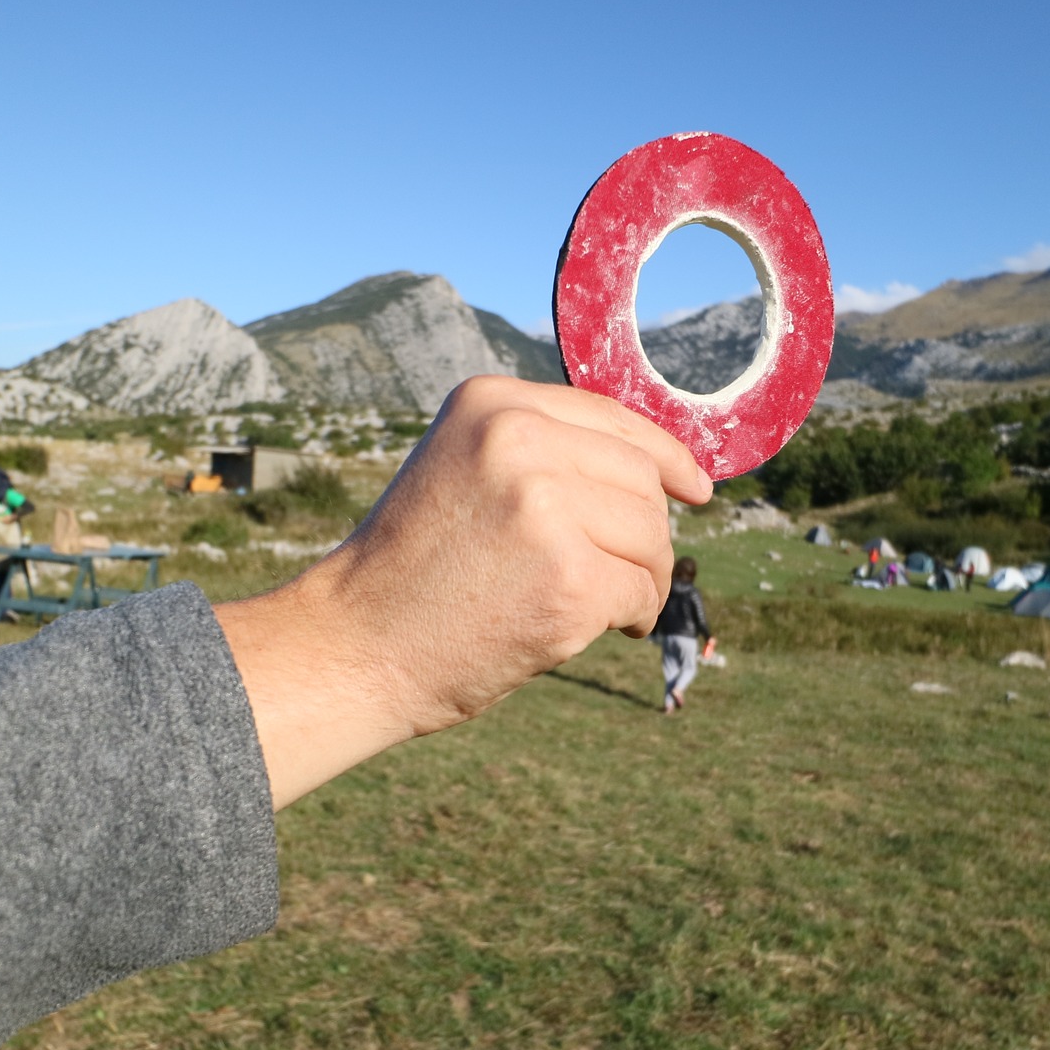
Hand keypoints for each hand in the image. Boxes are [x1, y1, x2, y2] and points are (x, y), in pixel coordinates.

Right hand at [217, 376, 710, 806]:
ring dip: (642, 578)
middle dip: (643, 535)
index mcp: (490, 402)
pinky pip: (643, 592)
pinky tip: (591, 628)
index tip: (695, 488)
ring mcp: (544, 508)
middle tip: (612, 575)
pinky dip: (630, 617)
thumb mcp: (464, 471)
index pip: (610, 418)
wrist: (354, 646)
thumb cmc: (414, 570)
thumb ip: (542, 451)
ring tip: (593, 604)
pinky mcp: (569, 578)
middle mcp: (518, 440)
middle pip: (642, 480)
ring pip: (653, 536)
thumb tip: (660, 466)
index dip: (664, 456)